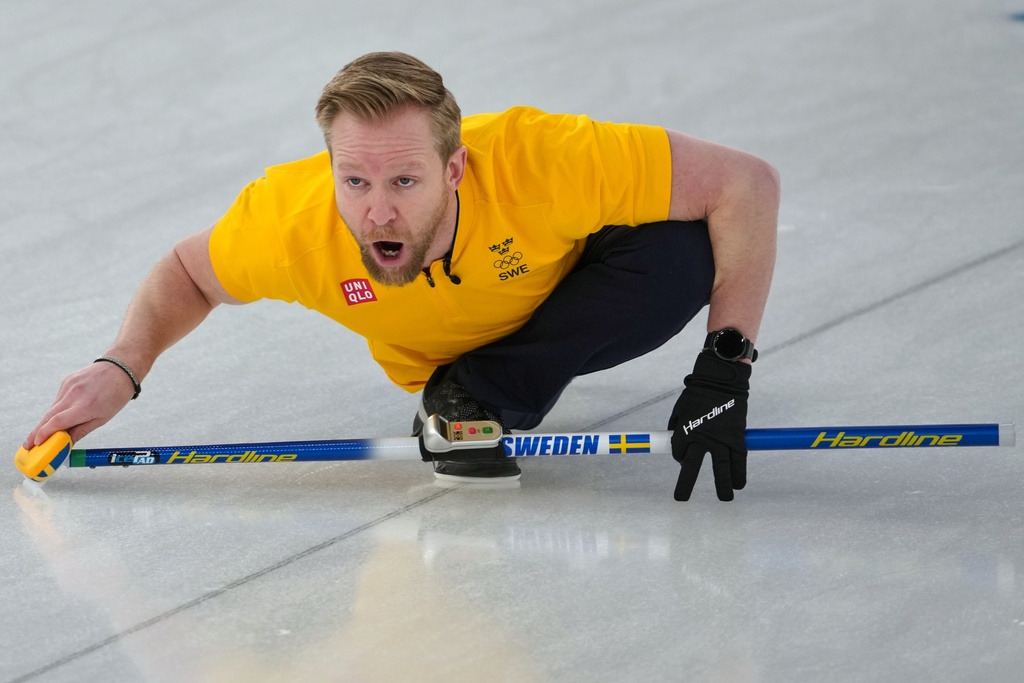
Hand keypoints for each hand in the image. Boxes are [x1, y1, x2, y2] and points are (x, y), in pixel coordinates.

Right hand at [23, 361, 137, 448]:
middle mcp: (74, 394)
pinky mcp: (66, 380)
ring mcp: (68, 386)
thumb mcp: (103, 418)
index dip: (43, 434)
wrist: (120, 368)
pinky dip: (58, 408)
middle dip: (36, 432)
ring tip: (45, 434)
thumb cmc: (116, 395)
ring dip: (47, 421)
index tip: (36, 444)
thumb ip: (81, 431)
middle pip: (48, 416)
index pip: (57, 422)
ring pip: (52, 408)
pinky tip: (64, 413)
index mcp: (85, 406)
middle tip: (28, 445)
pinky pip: (58, 399)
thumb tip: (65, 444)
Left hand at [668, 352, 750, 500]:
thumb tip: (676, 443)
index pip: (679, 454)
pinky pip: (739, 460)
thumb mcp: (680, 409)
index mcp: (684, 431)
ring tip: (724, 498)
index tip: (685, 454)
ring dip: (723, 485)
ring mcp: (720, 439)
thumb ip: (677, 427)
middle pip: (691, 467)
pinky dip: (740, 473)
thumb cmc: (697, 393)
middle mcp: (700, 438)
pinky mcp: (736, 437)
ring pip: (721, 468)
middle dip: (685, 484)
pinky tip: (739, 484)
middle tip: (680, 498)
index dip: (680, 456)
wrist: (720, 380)